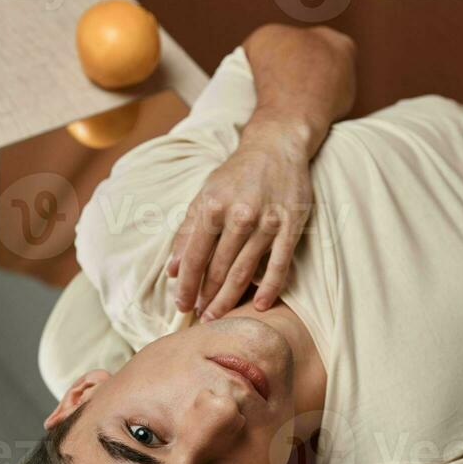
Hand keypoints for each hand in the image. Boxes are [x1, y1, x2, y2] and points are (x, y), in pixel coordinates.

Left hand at [167, 114, 313, 321]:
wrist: (276, 145)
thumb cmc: (236, 175)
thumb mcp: (205, 195)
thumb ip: (187, 232)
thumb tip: (172, 270)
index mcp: (213, 206)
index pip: (194, 257)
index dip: (186, 285)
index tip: (181, 305)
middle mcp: (239, 215)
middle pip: (218, 269)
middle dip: (207, 297)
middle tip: (201, 317)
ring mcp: (267, 222)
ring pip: (245, 272)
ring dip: (229, 299)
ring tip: (219, 316)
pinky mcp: (291, 227)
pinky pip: (279, 265)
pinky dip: (270, 289)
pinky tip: (260, 306)